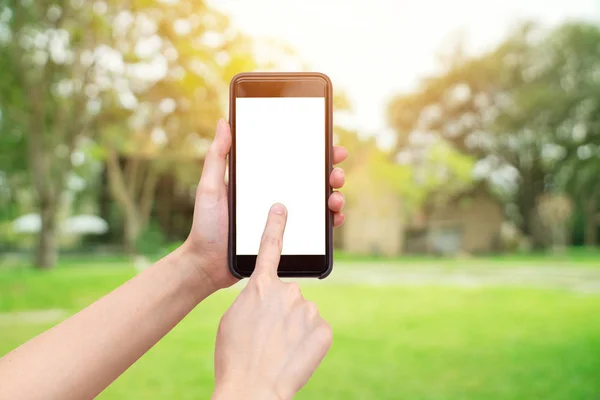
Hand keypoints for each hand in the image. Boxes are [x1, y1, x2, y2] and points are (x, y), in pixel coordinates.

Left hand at [183, 119, 347, 289]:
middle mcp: (275, 195)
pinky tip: (334, 218)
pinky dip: (330, 221)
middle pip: (311, 179)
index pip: (292, 160)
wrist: (208, 265)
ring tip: (335, 198)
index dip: (315, 150)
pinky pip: (315, 228)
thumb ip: (217, 157)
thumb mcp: (209, 187)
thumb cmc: (206, 225)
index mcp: (261, 180)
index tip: (329, 145)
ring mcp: (283, 216)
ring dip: (334, 196)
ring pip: (318, 201)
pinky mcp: (287, 236)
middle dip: (331, 172)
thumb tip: (224, 122)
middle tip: (335, 172)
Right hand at [212, 204, 332, 399]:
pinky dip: (306, 342)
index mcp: (261, 286)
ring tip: (278, 349)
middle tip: (267, 336)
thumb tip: (266, 298)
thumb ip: (253, 299)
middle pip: (288, 294)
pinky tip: (293, 355)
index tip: (282, 209)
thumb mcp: (233, 319)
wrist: (253, 388)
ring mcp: (309, 310)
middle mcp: (288, 291)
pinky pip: (315, 330)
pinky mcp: (324, 329)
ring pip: (302, 314)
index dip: (275, 226)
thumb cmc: (235, 355)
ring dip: (293, 328)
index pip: (270, 247)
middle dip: (280, 311)